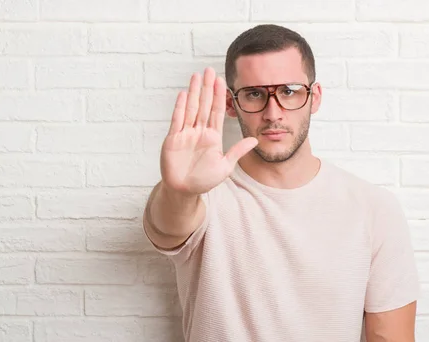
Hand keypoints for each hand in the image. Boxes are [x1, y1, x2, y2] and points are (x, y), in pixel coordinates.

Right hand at [160, 67, 257, 195]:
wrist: (184, 190)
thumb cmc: (204, 180)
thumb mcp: (225, 166)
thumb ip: (237, 151)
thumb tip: (255, 140)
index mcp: (212, 136)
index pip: (217, 111)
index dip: (219, 96)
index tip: (221, 80)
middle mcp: (199, 131)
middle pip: (204, 105)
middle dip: (207, 88)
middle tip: (209, 70)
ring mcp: (186, 133)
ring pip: (191, 108)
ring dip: (194, 92)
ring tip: (196, 76)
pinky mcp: (173, 138)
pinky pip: (178, 120)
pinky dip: (180, 107)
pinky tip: (184, 94)